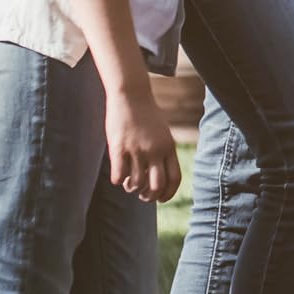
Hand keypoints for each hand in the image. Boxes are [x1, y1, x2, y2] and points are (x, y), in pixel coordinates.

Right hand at [107, 81, 180, 203]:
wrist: (131, 95)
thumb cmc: (146, 115)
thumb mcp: (163, 133)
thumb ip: (163, 153)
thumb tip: (159, 177)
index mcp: (169, 147)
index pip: (175, 179)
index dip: (168, 194)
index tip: (160, 199)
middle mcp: (155, 150)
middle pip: (156, 186)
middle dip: (149, 196)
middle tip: (142, 195)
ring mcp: (137, 150)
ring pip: (136, 183)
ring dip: (131, 188)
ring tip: (129, 183)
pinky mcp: (119, 147)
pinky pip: (119, 175)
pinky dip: (118, 181)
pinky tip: (118, 176)